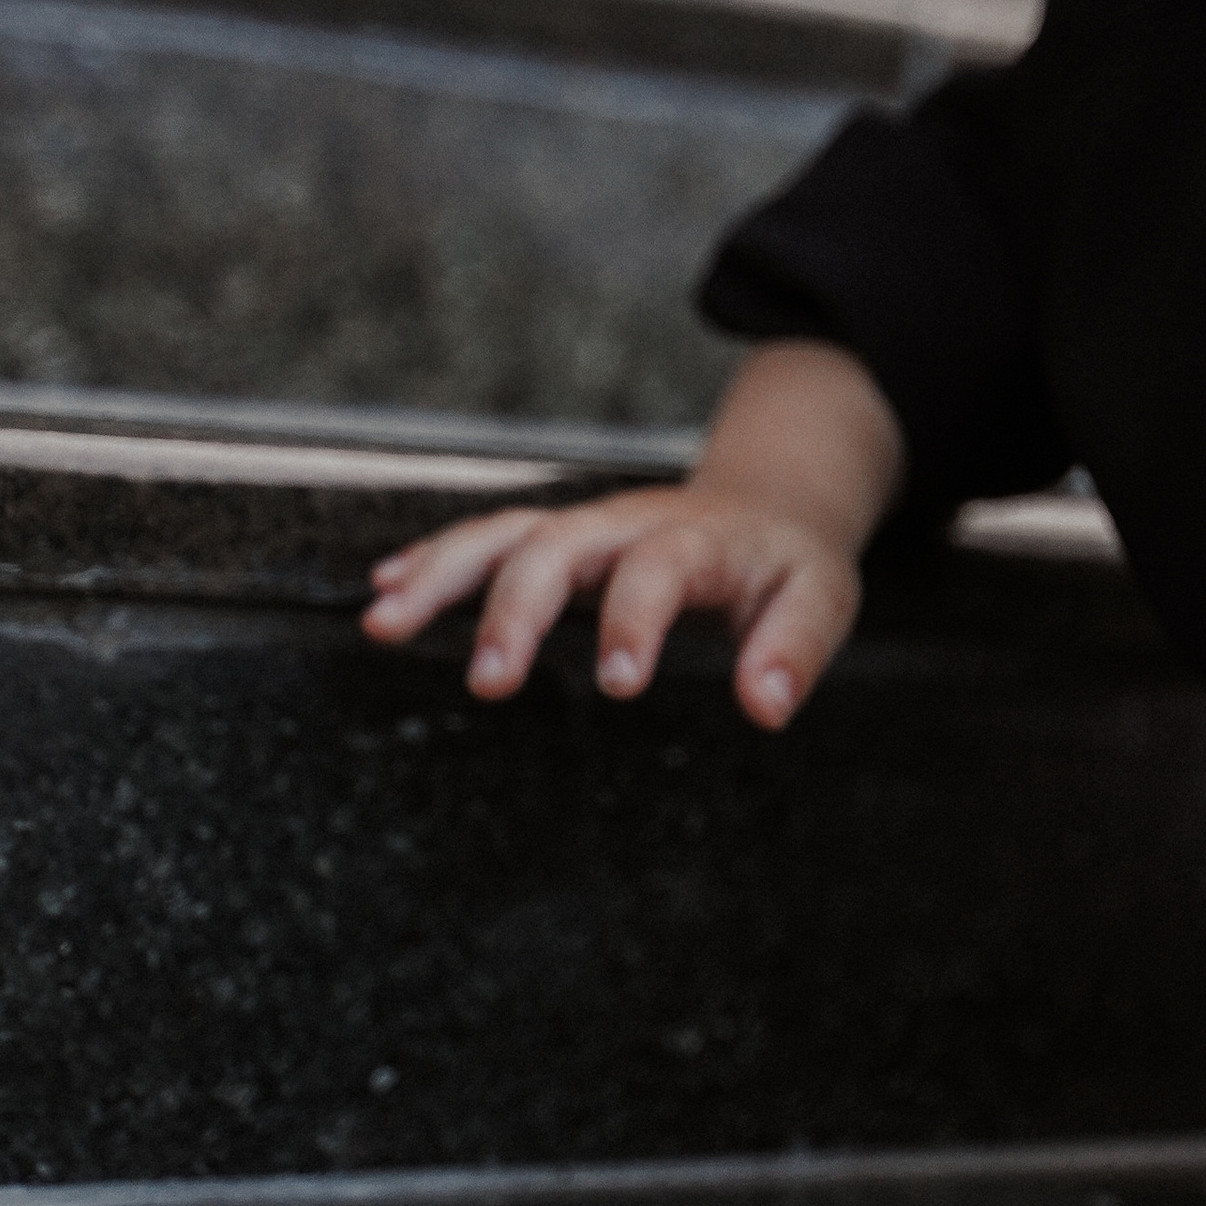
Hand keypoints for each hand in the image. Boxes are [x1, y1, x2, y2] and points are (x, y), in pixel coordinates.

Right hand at [362, 480, 858, 729]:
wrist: (773, 500)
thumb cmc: (788, 562)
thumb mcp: (820, 599)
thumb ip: (795, 648)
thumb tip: (765, 705)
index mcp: (698, 539)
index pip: (659, 569)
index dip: (634, 620)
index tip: (619, 683)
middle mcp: (629, 524)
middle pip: (559, 546)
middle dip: (516, 608)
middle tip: (487, 679)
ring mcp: (586, 526)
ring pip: (504, 534)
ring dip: (442, 573)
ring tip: (386, 619)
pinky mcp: (558, 534)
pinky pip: (487, 537)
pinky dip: (433, 559)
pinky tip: (385, 592)